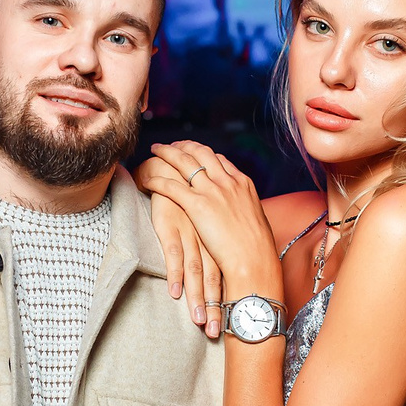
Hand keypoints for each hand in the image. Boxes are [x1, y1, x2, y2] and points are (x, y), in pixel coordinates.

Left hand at [137, 142, 282, 307]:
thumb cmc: (257, 249)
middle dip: (184, 146)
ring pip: (184, 162)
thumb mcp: (255, 221)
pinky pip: (171, 186)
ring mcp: (213, 191)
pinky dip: (157, 179)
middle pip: (202, 153)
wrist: (254, 260)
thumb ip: (243, 210)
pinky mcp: (198, 205)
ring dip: (167, 153)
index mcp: (243, 184)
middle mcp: (228, 182)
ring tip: (155, 150)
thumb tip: (239, 213)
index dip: (203, 153)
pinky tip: (148, 178)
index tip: (192, 151)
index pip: (219, 159)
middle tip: (172, 145)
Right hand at [146, 187, 223, 337]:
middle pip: (216, 278)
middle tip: (215, 333)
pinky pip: (174, 253)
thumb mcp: (206, 219)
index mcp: (220, 236)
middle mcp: (209, 236)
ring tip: (198, 323)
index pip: (229, 273)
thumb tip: (222, 267)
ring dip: (198, 299)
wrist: (168, 169)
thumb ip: (214, 240)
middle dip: (216, 308)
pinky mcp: (172, 226)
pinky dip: (176, 275)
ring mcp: (192, 232)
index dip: (230, 299)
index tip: (232, 323)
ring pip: (197, 271)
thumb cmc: (187, 197)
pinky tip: (176, 294)